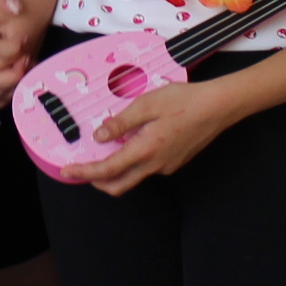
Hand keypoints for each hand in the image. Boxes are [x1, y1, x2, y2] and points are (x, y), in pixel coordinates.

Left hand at [75, 78, 240, 196]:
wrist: (218, 107)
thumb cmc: (184, 101)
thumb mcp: (147, 104)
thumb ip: (121, 122)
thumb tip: (99, 136)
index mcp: (145, 150)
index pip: (107, 169)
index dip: (84, 172)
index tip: (67, 171)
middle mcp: (155, 165)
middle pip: (118, 185)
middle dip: (97, 181)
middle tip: (82, 168)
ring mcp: (166, 166)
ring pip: (134, 177)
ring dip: (115, 171)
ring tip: (106, 151)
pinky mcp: (175, 162)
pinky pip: (148, 168)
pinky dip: (133, 162)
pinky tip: (134, 142)